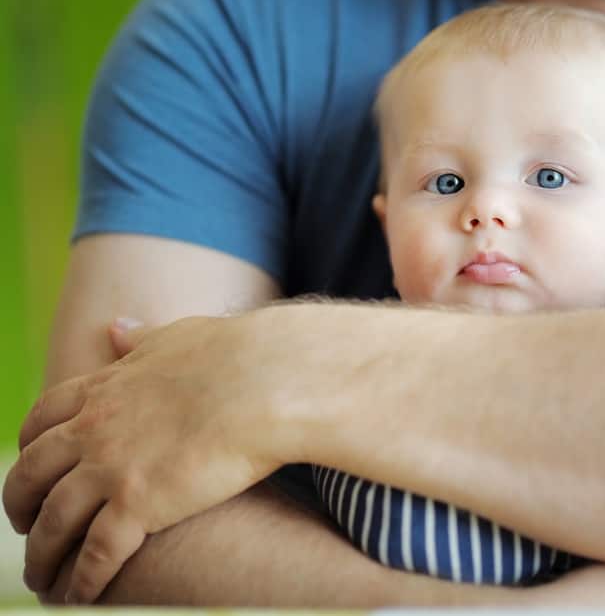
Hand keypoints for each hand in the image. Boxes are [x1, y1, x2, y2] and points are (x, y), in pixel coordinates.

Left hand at [3, 315, 283, 603]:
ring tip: (44, 577)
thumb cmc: (237, 355)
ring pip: (54, 521)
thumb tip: (117, 327)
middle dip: (20, 503)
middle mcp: (95, 429)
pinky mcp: (139, 505)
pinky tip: (81, 596)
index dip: (30, 447)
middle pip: (31, 473)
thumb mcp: (177, 336)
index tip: (35, 466)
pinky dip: (83, 580)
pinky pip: (96, 554)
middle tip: (27, 524)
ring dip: (42, 553)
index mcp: (104, 388)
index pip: (42, 420)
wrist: (269, 381)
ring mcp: (112, 468)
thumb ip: (141, 338)